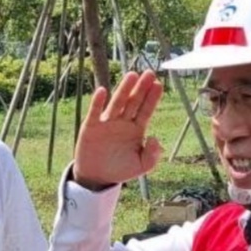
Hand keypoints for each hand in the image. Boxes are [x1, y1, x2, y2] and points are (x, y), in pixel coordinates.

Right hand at [70, 71, 164, 190]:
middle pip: (133, 102)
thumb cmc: (120, 169)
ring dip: (124, 89)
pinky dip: (98, 102)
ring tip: (132, 76)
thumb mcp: (140, 167)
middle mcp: (122, 122)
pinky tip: (102, 91)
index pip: (146, 110)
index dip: (152, 98)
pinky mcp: (91, 126)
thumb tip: (155, 138)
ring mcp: (107, 122)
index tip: (159, 85)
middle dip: (141, 88)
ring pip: (117, 103)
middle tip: (149, 73)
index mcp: (136, 129)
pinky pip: (95, 112)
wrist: (96, 177)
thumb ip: (152, 156)